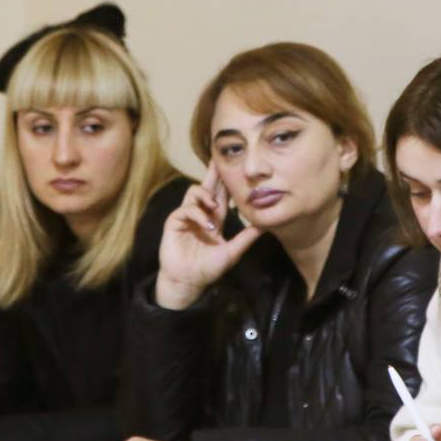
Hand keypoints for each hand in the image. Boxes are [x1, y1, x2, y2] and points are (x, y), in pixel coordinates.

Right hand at [154, 174, 261, 309]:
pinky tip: (207, 226)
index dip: (226, 181)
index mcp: (214, 218)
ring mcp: (186, 216)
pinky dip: (198, 214)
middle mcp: (200, 214)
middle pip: (207, 187)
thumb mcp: (232, 251)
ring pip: (194, 193)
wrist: (188, 282)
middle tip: (219, 159)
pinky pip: (186, 209)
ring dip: (206, 196)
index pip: (221, 194)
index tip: (234, 165)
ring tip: (214, 207)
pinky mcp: (175, 222)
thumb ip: (247, 237)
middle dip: (213, 173)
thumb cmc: (208, 268)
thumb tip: (265, 225)